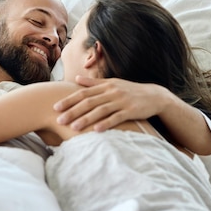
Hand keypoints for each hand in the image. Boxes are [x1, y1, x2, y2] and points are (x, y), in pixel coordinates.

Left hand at [53, 76, 168, 130]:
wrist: (154, 96)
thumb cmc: (129, 91)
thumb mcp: (112, 84)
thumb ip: (94, 83)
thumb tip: (77, 79)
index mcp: (105, 86)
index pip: (83, 92)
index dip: (69, 100)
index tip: (55, 107)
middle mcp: (112, 92)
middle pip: (89, 101)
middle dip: (73, 111)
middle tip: (59, 120)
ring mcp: (121, 101)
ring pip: (100, 110)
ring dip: (86, 119)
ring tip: (73, 127)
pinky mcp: (131, 111)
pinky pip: (116, 118)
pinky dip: (106, 123)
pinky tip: (96, 130)